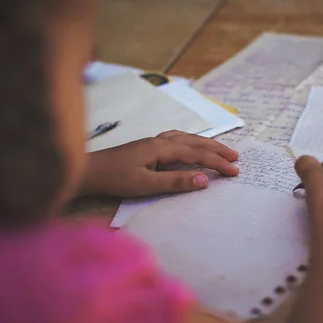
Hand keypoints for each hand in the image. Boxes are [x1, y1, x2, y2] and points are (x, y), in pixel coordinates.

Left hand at [81, 130, 238, 196]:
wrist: (87, 171)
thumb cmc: (114, 179)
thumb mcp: (146, 185)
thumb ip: (175, 182)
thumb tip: (204, 180)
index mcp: (161, 148)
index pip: (197, 154)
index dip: (217, 162)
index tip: (235, 171)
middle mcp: (159, 140)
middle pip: (195, 141)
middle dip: (217, 149)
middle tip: (236, 157)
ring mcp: (152, 142)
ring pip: (186, 138)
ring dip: (205, 143)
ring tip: (219, 150)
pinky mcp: (147, 146)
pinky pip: (177, 139)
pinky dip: (191, 141)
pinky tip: (190, 145)